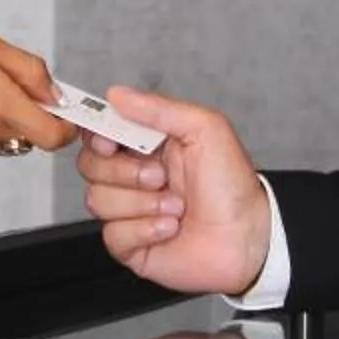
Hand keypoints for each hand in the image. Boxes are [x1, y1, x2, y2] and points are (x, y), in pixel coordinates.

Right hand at [76, 88, 273, 297]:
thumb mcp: (206, 130)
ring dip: (143, 204)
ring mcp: (130, 211)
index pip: (99, 132)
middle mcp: (134, 176)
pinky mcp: (131, 244)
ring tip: (177, 207)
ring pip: (98, 200)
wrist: (248, 237)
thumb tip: (118, 94)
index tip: (111, 142)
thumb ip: (160, 109)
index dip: (97, 136)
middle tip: (161, 177)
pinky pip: (113, 234)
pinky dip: (145, 230)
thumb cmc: (233, 185)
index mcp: (147, 145)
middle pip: (90, 166)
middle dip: (126, 172)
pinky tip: (170, 228)